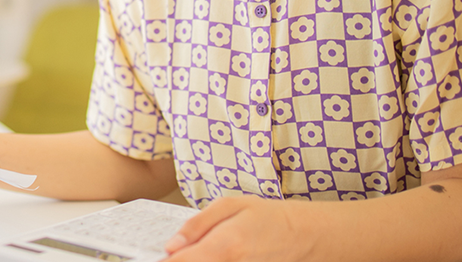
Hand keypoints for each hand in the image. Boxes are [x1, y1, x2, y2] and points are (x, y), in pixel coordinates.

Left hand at [164, 195, 311, 261]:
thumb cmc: (270, 217)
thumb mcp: (231, 205)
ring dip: (197, 261)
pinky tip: (215, 254)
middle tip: (178, 252)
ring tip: (198, 251)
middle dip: (181, 261)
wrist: (308, 237)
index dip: (164, 261)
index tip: (154, 257)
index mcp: (225, 246)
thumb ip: (197, 225)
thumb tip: (171, 246)